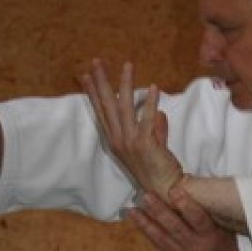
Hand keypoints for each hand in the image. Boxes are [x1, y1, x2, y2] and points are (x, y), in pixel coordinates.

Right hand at [81, 59, 183, 200]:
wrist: (165, 188)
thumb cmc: (159, 167)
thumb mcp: (154, 143)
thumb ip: (156, 127)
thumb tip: (158, 111)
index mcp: (116, 139)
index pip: (101, 111)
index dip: (93, 93)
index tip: (86, 75)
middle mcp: (118, 139)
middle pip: (107, 106)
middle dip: (101, 82)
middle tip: (96, 62)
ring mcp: (129, 142)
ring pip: (125, 108)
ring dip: (126, 84)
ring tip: (127, 65)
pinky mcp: (144, 144)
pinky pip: (147, 118)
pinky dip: (150, 102)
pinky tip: (153, 87)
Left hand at [129, 187, 251, 250]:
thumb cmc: (228, 243)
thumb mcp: (225, 228)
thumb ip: (209, 214)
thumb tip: (191, 189)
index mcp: (212, 237)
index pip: (198, 218)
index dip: (186, 204)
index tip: (174, 189)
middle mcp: (197, 248)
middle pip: (175, 227)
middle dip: (159, 210)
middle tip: (146, 196)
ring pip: (162, 238)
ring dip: (145, 222)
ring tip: (133, 209)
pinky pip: (159, 247)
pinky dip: (148, 233)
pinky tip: (138, 222)